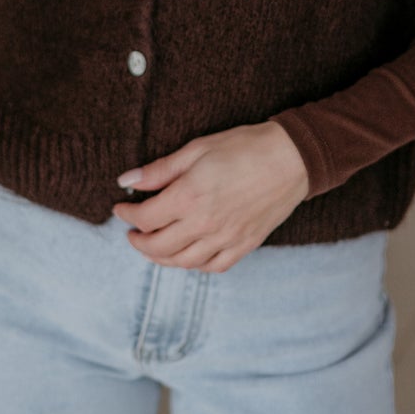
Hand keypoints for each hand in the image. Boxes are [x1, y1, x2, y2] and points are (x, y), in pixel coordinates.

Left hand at [112, 120, 309, 272]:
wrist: (292, 158)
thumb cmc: (244, 147)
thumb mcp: (197, 149)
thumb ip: (160, 170)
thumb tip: (127, 181)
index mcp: (189, 197)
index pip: (145, 217)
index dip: (127, 214)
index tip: (122, 207)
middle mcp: (204, 224)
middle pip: (158, 247)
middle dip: (138, 241)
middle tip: (132, 232)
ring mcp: (226, 238)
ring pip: (182, 262)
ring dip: (161, 258)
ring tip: (153, 246)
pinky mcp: (244, 245)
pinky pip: (212, 266)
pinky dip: (194, 265)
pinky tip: (187, 255)